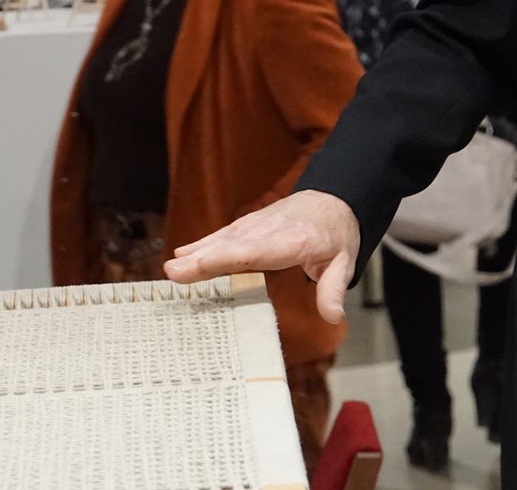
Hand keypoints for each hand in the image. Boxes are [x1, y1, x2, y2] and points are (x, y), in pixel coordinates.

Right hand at [164, 190, 359, 324]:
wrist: (334, 200)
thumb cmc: (337, 233)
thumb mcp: (344, 262)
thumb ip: (334, 289)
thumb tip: (334, 317)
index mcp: (292, 241)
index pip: (253, 252)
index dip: (224, 258)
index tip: (200, 264)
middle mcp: (269, 230)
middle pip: (231, 246)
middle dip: (202, 259)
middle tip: (172, 273)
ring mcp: (257, 225)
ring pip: (223, 239)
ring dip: (197, 252)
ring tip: (172, 268)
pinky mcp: (249, 225)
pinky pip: (224, 235)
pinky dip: (203, 244)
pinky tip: (183, 254)